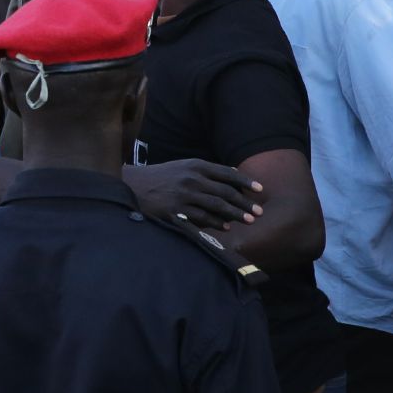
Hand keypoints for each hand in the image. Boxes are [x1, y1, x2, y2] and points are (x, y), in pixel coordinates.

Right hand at [122, 158, 264, 229]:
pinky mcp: (175, 211)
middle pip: (225, 192)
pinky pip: (200, 219)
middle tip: (259, 212)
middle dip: (244, 203)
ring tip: (248, 221)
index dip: (245, 182)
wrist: (132, 185)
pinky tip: (225, 227)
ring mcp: (183, 195)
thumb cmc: (162, 176)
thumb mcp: (183, 166)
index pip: (226, 173)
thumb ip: (207, 170)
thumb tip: (235, 175)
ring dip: (234, 215)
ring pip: (216, 206)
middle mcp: (191, 179)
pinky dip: (215, 223)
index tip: (260, 190)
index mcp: (195, 165)